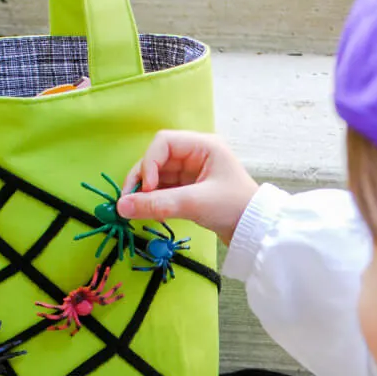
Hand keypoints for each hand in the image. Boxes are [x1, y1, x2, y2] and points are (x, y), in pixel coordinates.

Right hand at [117, 131, 258, 244]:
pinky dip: (155, 201)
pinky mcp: (190, 190)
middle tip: (129, 202)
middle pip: (156, 159)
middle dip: (142, 179)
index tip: (147, 189)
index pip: (163, 143)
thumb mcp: (195, 204)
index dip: (148, 163)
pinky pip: (164, 190)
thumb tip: (121, 207)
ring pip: (158, 176)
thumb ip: (157, 204)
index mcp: (203, 146)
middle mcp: (196, 155)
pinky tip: (152, 214)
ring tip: (138, 211)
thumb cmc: (234, 209)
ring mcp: (192, 172)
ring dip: (146, 193)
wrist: (255, 233)